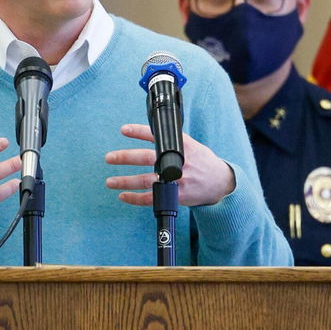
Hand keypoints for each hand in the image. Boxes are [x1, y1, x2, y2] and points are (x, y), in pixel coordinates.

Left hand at [104, 123, 235, 206]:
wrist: (221, 183)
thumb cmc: (202, 162)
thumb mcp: (191, 145)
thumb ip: (171, 141)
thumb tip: (147, 132)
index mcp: (182, 146)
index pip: (156, 136)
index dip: (138, 131)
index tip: (123, 129)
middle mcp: (178, 162)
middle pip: (147, 158)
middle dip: (125, 157)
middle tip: (109, 157)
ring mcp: (177, 180)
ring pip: (145, 181)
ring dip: (124, 181)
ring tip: (110, 181)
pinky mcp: (177, 196)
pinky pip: (152, 199)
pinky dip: (135, 199)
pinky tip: (124, 196)